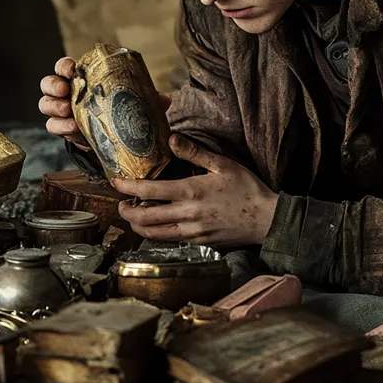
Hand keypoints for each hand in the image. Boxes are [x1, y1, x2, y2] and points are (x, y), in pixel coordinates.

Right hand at [39, 56, 171, 145]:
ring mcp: (61, 111)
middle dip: (54, 85)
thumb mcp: (130, 101)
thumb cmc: (116, 108)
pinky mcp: (62, 129)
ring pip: (46, 104)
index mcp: (80, 79)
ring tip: (67, 111)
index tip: (71, 68)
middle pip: (49, 83)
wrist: (110, 135)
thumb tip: (167, 97)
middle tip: (65, 90)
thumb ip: (146, 97)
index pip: (65, 67)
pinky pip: (53, 126)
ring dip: (53, 106)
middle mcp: (66, 93)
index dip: (64, 66)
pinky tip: (73, 128)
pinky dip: (61, 126)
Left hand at [112, 134, 277, 246]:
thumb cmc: (247, 189)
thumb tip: (171, 139)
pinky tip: (157, 226)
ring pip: (154, 234)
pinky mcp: (199, 243)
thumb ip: (194, 152)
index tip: (116, 182)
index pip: (149, 190)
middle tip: (120, 205)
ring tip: (134, 217)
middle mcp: (187, 214)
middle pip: (145, 218)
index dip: (128, 187)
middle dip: (126, 212)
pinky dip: (158, 234)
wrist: (266, 219)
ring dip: (138, 226)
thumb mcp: (222, 164)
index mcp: (190, 192)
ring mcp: (192, 232)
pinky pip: (171, 240)